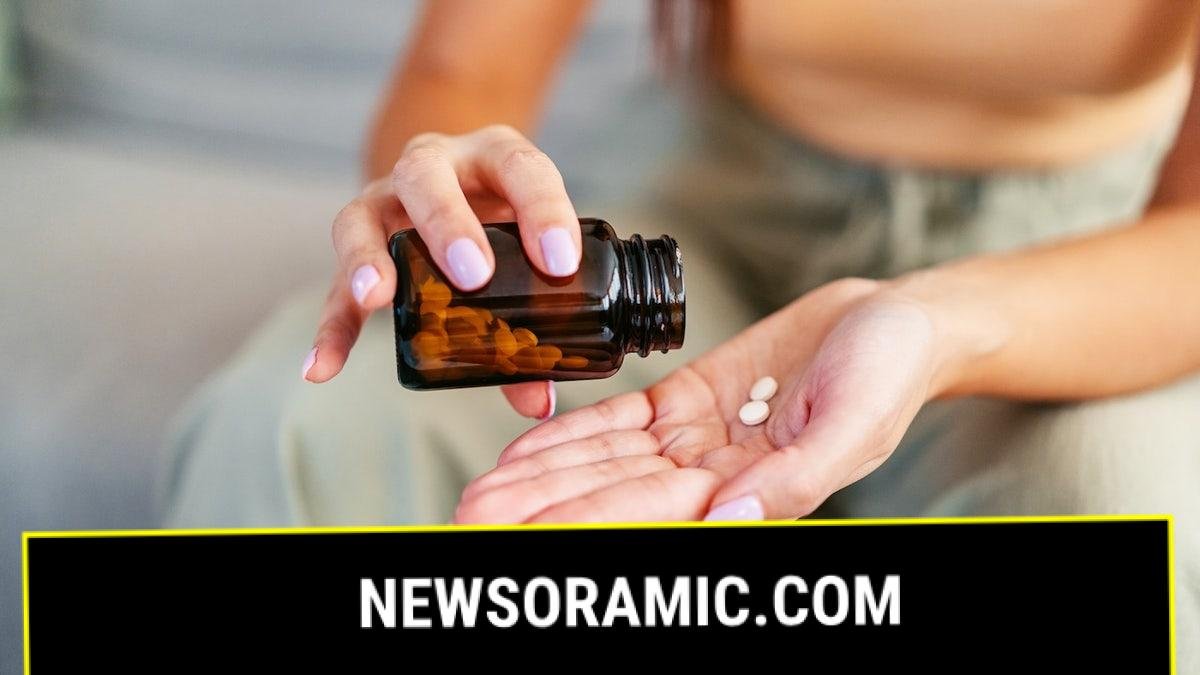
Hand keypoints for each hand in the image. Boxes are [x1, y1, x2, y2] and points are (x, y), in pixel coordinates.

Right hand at [302, 125, 579, 417]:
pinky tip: (323, 367)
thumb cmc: (506, 220)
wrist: (458, 182)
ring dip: (368, 257)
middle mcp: (434, 165)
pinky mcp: (358, 245)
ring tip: (376, 297)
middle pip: (427, 175)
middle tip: (474, 275)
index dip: (544, 212)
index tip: (561, 263)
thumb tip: (538, 400)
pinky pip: (335, 283)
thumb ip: (538, 317)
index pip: (522, 169)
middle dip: (448, 224)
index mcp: (494, 157)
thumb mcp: (531, 246)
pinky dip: (332, 326)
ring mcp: (385, 201)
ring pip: (361, 215)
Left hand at [455, 276, 983, 522]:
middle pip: (609, 499)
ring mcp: (695, 440)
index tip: (519, 537)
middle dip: (540, 511)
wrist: (893, 320)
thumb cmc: (888, 375)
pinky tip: (524, 452)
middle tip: (470, 518)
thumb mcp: (850, 426)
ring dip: (540, 479)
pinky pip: (619, 423)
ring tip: (478, 493)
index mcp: (747, 492)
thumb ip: (791, 481)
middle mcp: (711, 476)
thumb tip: (725, 521)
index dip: (581, 526)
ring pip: (603, 464)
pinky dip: (572, 436)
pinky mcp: (687, 400)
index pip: (649, 518)